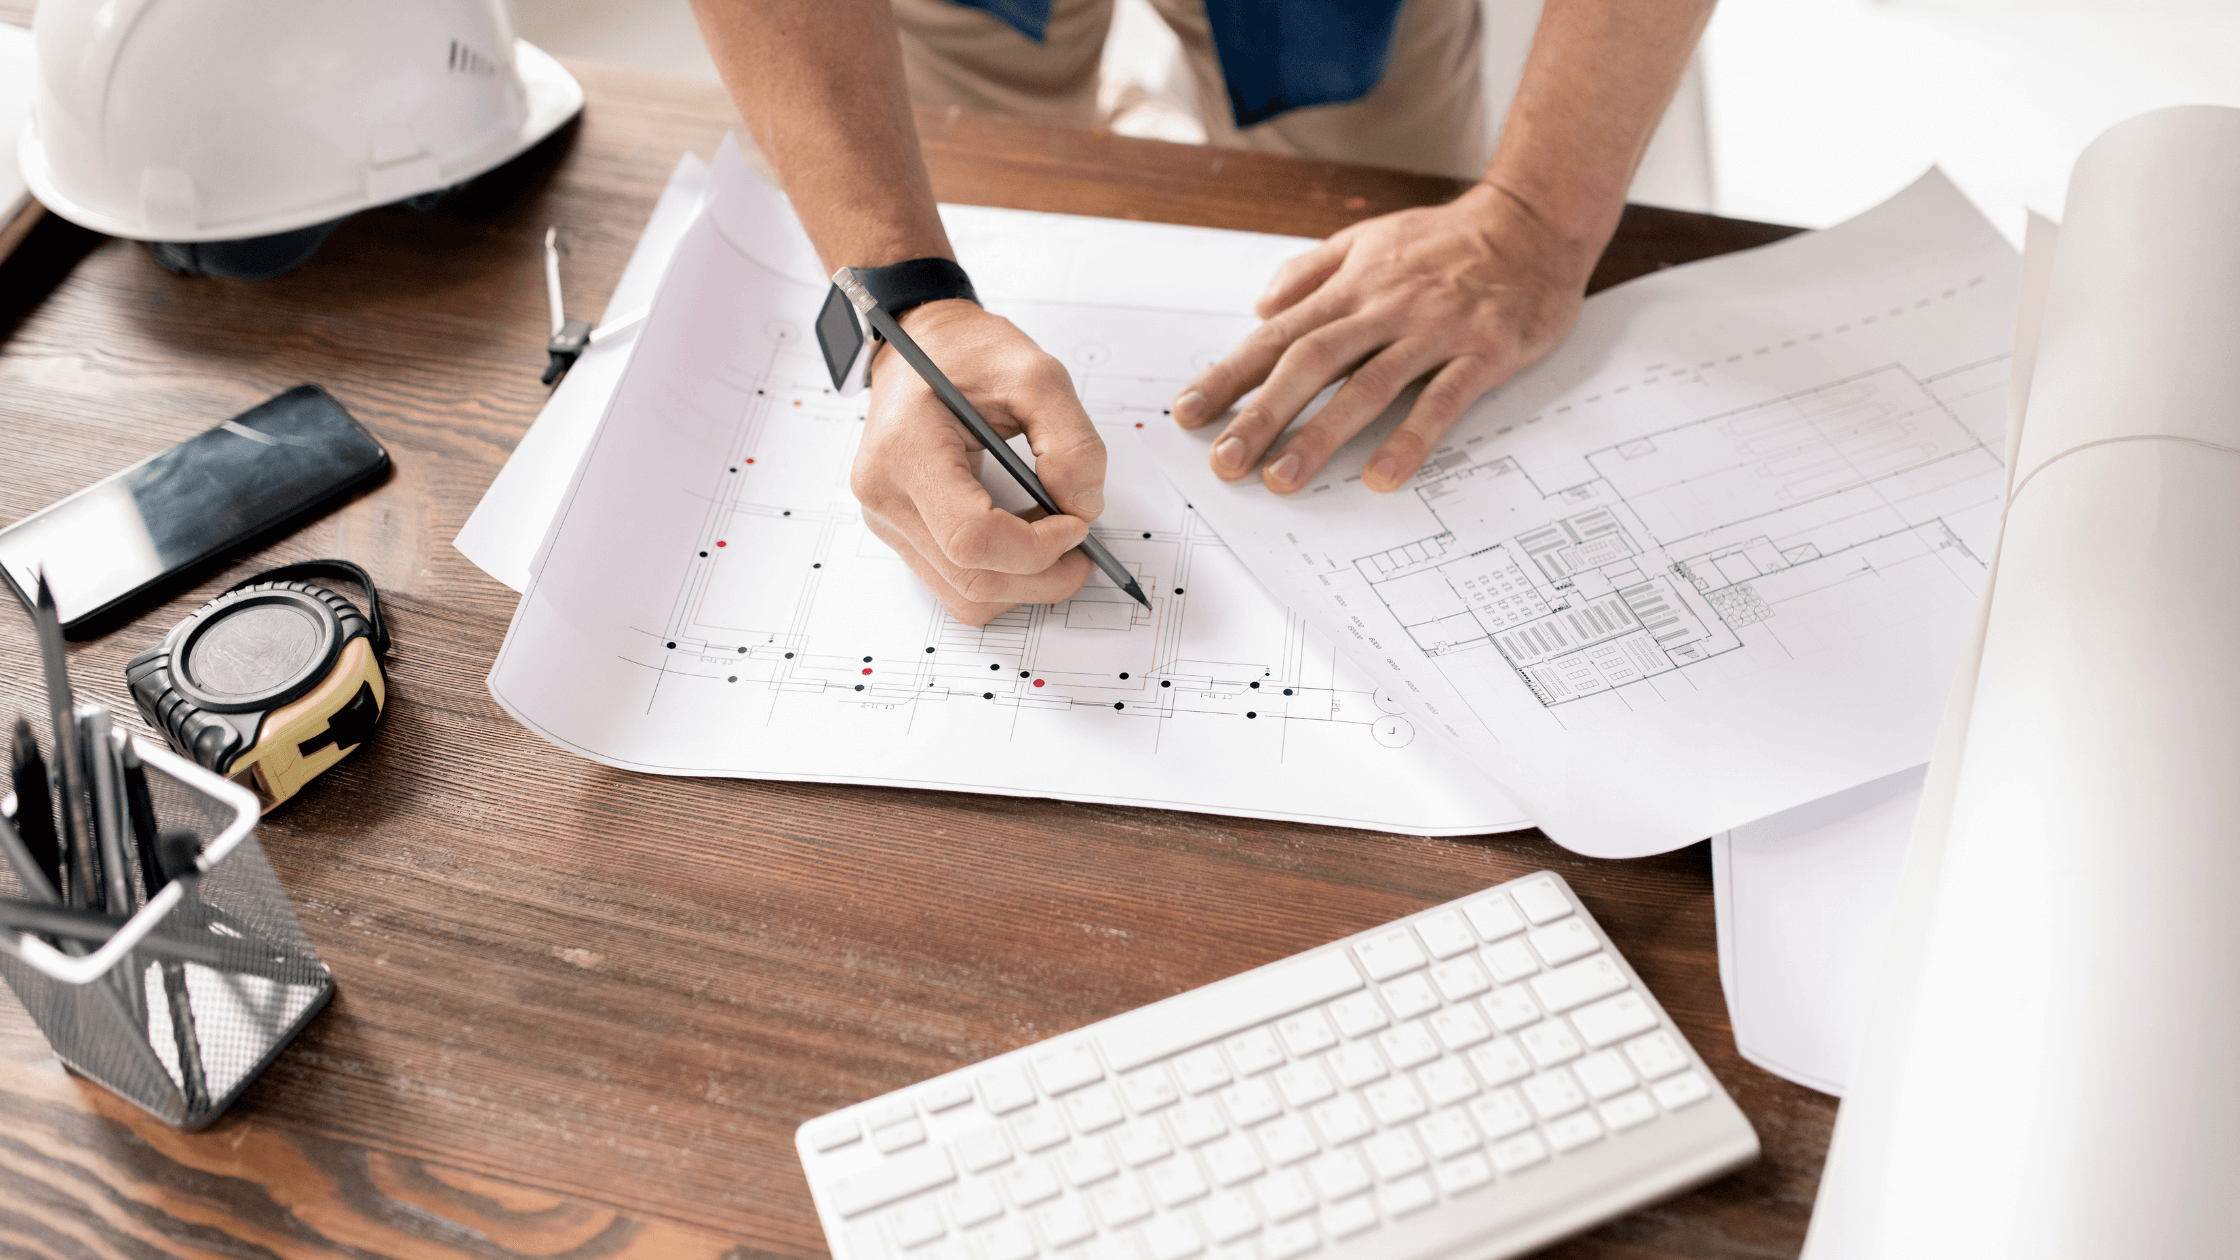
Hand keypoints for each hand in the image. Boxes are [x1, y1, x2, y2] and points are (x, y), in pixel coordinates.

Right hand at [851, 300, 1106, 625]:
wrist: (919, 344)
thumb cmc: (965, 353)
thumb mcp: (1035, 373)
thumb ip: (1072, 440)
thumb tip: (1084, 506)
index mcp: (907, 451)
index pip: (971, 538)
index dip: (1036, 546)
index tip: (1076, 523)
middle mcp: (886, 496)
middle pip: (971, 580)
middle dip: (1041, 576)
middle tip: (1085, 546)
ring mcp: (888, 520)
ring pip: (965, 595)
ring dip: (1023, 582)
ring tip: (1054, 537)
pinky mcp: (901, 531)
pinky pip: (956, 581)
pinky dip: (1002, 573)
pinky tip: (1023, 535)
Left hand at [1170, 183, 1600, 492]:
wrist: (1536, 219)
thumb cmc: (1449, 238)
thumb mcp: (1370, 238)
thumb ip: (1312, 272)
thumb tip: (1262, 307)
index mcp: (1352, 286)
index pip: (1277, 335)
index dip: (1230, 376)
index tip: (1190, 414)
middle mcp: (1385, 307)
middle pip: (1310, 363)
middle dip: (1262, 414)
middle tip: (1226, 461)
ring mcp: (1434, 330)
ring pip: (1367, 386)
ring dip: (1321, 435)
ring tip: (1283, 478)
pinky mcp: (1483, 351)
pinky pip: (1442, 399)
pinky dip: (1411, 438)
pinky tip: (1381, 475)